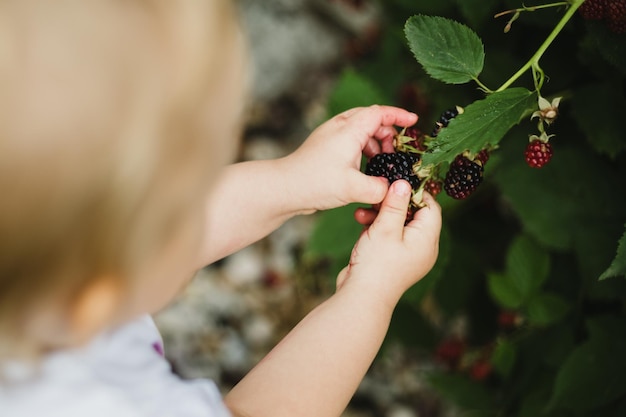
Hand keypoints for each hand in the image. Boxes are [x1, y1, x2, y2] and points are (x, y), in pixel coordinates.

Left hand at [280, 105, 417, 212]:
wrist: (284, 188)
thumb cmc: (315, 183)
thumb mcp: (354, 188)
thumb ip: (379, 189)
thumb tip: (392, 189)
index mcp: (349, 130)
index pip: (380, 113)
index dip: (399, 115)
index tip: (414, 122)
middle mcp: (339, 127)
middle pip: (372, 119)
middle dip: (388, 133)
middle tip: (397, 153)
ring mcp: (331, 136)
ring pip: (361, 131)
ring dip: (375, 144)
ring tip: (381, 164)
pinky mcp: (326, 147)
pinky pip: (351, 142)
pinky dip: (363, 151)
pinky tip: (365, 170)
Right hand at [336, 180, 441, 306]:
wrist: (361, 298)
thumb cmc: (376, 265)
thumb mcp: (385, 228)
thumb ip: (395, 204)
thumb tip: (404, 183)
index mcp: (428, 240)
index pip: (430, 207)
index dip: (415, 192)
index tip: (397, 182)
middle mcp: (422, 248)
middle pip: (414, 214)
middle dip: (393, 203)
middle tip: (377, 196)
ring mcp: (408, 255)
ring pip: (398, 224)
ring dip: (381, 215)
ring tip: (363, 212)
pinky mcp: (393, 259)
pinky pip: (390, 236)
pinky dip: (377, 228)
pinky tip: (362, 222)